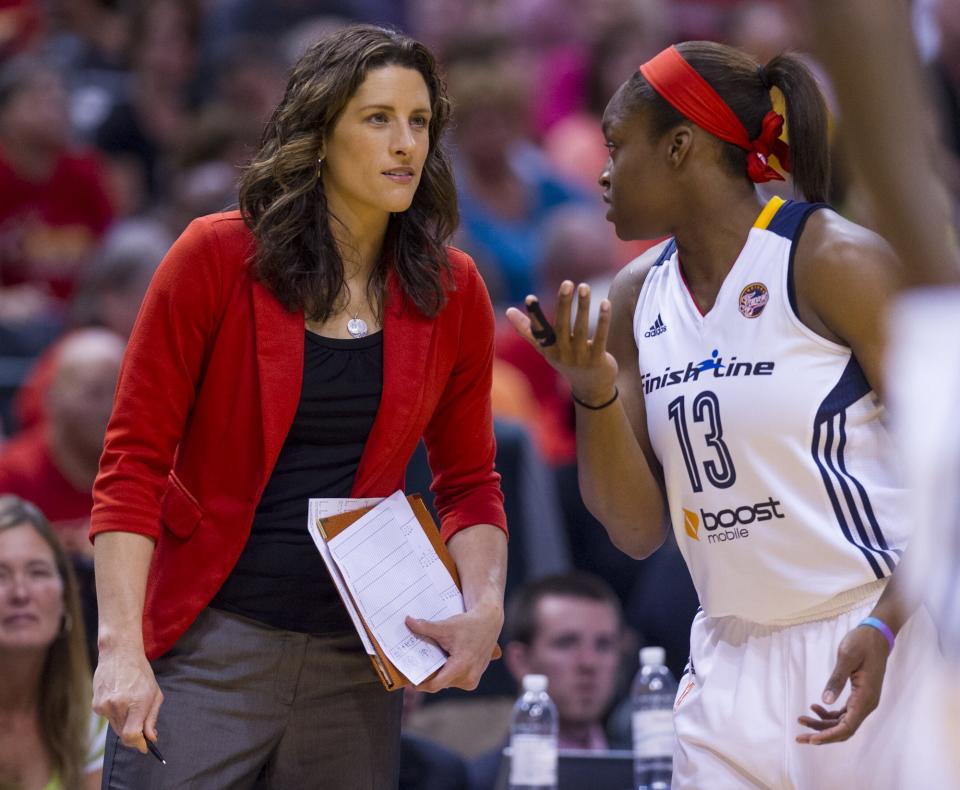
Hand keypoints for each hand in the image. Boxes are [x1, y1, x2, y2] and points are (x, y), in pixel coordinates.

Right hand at [93, 645, 163, 752]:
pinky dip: (114, 714)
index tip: (144, 746)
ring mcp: (105, 705)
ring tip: (129, 702)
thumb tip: (150, 738)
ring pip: (116, 727)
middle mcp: (119, 705)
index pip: (132, 735)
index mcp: (137, 702)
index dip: (138, 744)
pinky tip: (118, 698)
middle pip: (124, 734)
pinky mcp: (96, 705)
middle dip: (133, 734)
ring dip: (124, 722)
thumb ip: (152, 718)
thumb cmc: (141, 673)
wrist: (119, 655)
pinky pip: (107, 718)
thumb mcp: (154, 693)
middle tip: (140, 726)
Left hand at [405, 601, 502, 692]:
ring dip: (439, 674)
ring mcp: (472, 680)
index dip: (421, 684)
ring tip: (431, 661)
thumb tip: (407, 621)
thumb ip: (425, 627)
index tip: (410, 681)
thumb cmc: (469, 625)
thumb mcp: (445, 626)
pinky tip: (444, 661)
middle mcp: (469, 677)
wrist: (489, 623)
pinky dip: (448, 673)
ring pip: (447, 683)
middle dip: (429, 676)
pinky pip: (455, 680)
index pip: (435, 684)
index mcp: (461, 666)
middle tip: (417, 665)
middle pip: (440, 683)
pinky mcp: (474, 679)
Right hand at [505, 281, 617, 404]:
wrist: (591, 387)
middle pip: (562, 325)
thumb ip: (529, 329)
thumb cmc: (566, 361)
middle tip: (567, 283)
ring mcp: (580, 358)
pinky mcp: (597, 360)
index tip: (529, 297)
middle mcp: (562, 354)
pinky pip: (601, 337)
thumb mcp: (546, 347)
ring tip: (584, 287)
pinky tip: (605, 303)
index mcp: (548, 349)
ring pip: (581, 328)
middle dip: (564, 304)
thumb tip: (508, 311)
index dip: (534, 314)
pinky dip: (603, 320)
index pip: (539, 330)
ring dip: (583, 307)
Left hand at [796, 624, 889, 744]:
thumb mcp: (847, 658)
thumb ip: (836, 679)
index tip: (811, 739)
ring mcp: (864, 701)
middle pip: (844, 729)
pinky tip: (815, 707)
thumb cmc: (862, 643)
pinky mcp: (859, 696)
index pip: (847, 727)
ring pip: (842, 722)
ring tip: (802, 719)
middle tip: (799, 737)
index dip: (829, 735)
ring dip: (823, 724)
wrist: (876, 636)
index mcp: (865, 698)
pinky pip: (844, 713)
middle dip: (821, 735)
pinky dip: (829, 714)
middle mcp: (867, 704)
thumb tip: (825, 701)